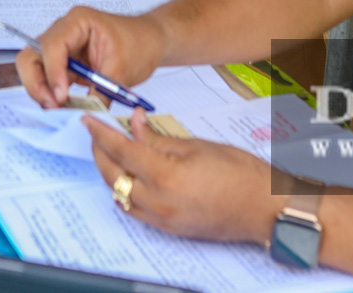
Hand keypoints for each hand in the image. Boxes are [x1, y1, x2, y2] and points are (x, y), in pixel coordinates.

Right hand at [16, 6, 170, 108]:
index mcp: (78, 21)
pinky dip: (52, 95)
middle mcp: (64, 32)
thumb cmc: (140, 43)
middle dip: (37, 83)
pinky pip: (49, 80)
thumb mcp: (122, 70)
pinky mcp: (65, 65)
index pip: (52, 45)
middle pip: (32, 56)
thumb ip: (100, 93)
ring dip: (42, 91)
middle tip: (51, 105)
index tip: (61, 96)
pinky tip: (63, 107)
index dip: (53, 72)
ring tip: (58, 109)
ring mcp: (62, 49)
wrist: (151, 41)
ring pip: (35, 69)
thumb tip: (85, 116)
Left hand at [87, 111, 281, 245]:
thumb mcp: (196, 146)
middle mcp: (158, 203)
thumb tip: (133, 123)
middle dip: (100, 153)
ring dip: (111, 173)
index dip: (101, 134)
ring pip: (120, 196)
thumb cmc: (239, 172)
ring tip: (113, 151)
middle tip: (98, 133)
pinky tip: (130, 175)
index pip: (122, 151)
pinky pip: (134, 211)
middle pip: (113, 176)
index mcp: (165, 177)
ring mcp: (162, 220)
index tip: (88, 121)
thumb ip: (158, 138)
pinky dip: (125, 191)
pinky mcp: (168, 230)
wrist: (264, 208)